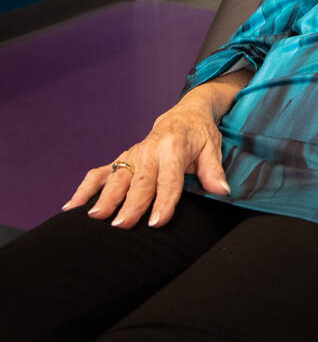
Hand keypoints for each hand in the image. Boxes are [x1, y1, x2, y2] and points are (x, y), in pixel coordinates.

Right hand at [62, 91, 233, 229]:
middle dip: (131, 204)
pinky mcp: (121, 160)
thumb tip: (222, 191)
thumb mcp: (213, 147)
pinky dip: (84, 190)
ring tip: (94, 217)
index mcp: (175, 147)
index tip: (157, 222)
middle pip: (140, 182)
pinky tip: (71, 208)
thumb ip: (214, 171)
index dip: (164, 201)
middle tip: (122, 225)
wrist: (184, 116)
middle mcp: (150, 151)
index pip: (170, 179)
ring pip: (117, 179)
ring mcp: (132, 156)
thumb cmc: (200, 135)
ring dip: (105, 198)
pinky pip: (99, 174)